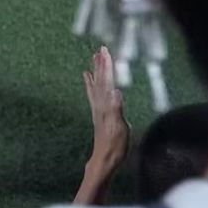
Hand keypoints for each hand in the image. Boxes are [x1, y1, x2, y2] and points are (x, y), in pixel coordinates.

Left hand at [84, 46, 129, 172]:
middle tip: (100, 48)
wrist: (104, 158)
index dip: (107, 66)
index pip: (107, 81)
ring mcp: (98, 108)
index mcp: (106, 104)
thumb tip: (116, 92)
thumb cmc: (114, 145)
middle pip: (100, 80)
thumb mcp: (120, 128)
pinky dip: (91, 82)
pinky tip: (87, 77)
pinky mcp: (99, 113)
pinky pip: (94, 92)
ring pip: (96, 84)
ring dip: (96, 70)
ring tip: (94, 57)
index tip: (105, 50)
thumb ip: (117, 109)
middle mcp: (100, 104)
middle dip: (101, 64)